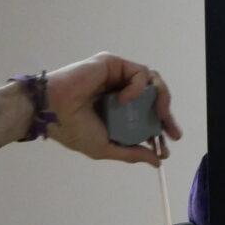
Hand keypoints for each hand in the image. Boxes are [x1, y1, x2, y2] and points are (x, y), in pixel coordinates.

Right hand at [44, 54, 181, 165]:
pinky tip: (124, 99)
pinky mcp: (113, 63)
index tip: (171, 141)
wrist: (53, 111)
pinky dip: (137, 87)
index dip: (162, 125)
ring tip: (158, 114)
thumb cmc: (74, 129)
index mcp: (117, 109)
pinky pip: (139, 72)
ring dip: (161, 98)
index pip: (147, 113)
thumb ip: (132, 152)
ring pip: (151, 81)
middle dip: (166, 113)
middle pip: (153, 95)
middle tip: (171, 129)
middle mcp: (118, 90)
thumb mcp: (107, 147)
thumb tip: (157, 161)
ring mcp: (116, 76)